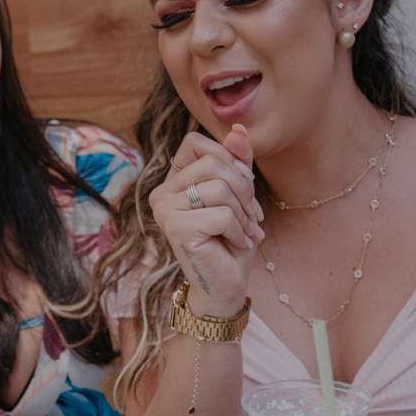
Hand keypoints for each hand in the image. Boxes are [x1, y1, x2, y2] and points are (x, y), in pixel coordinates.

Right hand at [150, 125, 261, 317]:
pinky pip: (222, 213)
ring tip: (243, 231)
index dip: (227, 157)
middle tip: (253, 213)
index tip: (244, 184)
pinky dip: (238, 229)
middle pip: (212, 162)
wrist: (226, 285)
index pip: (194, 143)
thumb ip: (237, 163)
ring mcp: (165, 210)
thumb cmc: (231, 240)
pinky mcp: (175, 228)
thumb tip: (239, 130)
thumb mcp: (239, 195)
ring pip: (219, 187)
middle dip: (243, 186)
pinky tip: (235, 243)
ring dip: (242, 212)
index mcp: (173, 181)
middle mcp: (162, 193)